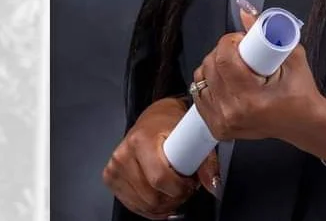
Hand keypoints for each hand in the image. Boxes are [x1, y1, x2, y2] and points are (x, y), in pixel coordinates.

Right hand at [102, 97, 220, 218]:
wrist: (154, 117)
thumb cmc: (171, 124)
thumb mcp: (192, 134)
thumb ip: (206, 161)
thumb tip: (214, 185)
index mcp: (141, 139)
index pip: (160, 178)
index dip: (180, 187)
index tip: (191, 183)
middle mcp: (124, 153)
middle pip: (151, 195)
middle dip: (174, 197)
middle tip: (185, 187)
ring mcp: (114, 167)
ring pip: (143, 204)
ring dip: (164, 204)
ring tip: (174, 188)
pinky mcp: (110, 178)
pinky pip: (134, 205)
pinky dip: (151, 207)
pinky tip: (162, 196)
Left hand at [192, 6, 323, 144]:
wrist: (303, 123)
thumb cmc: (301, 94)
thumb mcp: (293, 59)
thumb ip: (270, 32)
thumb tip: (246, 13)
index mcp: (251, 99)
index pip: (224, 59)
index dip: (230, 41)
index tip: (241, 39)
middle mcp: (232, 113)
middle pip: (209, 67)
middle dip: (222, 50)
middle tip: (240, 51)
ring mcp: (223, 122)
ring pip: (200, 80)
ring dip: (214, 66)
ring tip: (233, 65)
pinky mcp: (218, 128)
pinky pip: (199, 95)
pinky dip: (208, 83)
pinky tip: (224, 80)